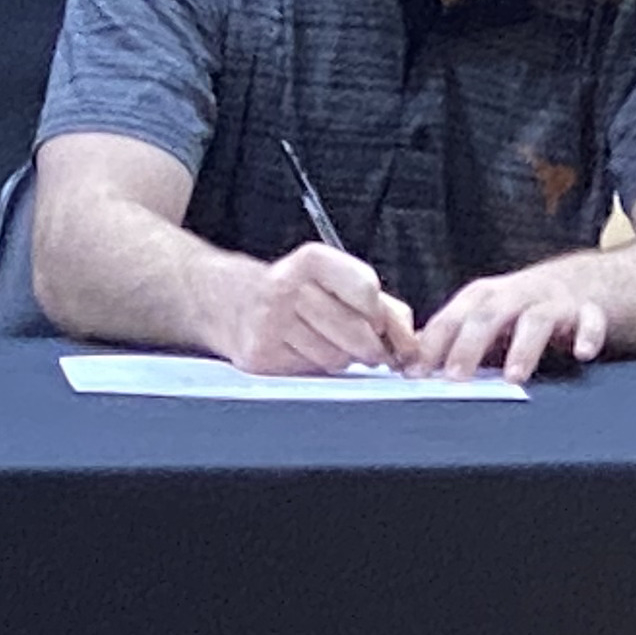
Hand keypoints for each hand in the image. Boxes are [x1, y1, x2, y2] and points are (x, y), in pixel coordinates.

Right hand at [216, 243, 419, 375]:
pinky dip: (313, 368)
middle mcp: (286, 287)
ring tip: (325, 344)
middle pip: (357, 332)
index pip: (367, 290)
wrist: (224, 299)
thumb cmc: (291, 290)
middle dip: (370, 347)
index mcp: (311, 261)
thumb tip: (411, 343)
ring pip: (335, 358)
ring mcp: (269, 322)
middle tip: (363, 346)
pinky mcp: (259, 355)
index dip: (380, 314)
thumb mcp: (334, 280)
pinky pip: (308, 372)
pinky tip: (302, 352)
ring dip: (340, 358)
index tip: (375, 320)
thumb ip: (381, 304)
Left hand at [411, 261, 611, 381]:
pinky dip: (587, 335)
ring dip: (523, 347)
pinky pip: (590, 321)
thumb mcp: (487, 314)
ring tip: (514, 376)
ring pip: (535, 320)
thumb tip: (409, 361)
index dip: (431, 344)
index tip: (413, 371)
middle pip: (488, 316)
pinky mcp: (589, 310)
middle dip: (468, 345)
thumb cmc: (526, 304)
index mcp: (485, 297)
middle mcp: (516, 294)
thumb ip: (454, 337)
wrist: (585, 279)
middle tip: (454, 377)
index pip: (451, 318)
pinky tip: (582, 353)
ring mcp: (553, 301)